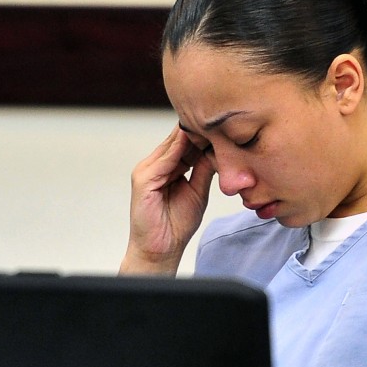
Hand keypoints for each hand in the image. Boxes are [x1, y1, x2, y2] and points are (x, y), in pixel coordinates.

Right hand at [120, 125, 214, 274]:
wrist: (160, 249)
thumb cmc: (176, 224)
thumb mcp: (197, 191)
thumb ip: (203, 170)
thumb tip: (217, 151)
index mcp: (166, 167)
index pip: (184, 142)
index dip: (202, 133)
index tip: (223, 123)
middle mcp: (155, 165)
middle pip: (177, 140)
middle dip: (198, 130)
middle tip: (219, 117)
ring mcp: (146, 171)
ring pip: (171, 145)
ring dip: (190, 134)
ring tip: (211, 122)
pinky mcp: (143, 180)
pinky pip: (164, 159)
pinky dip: (179, 148)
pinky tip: (194, 138)